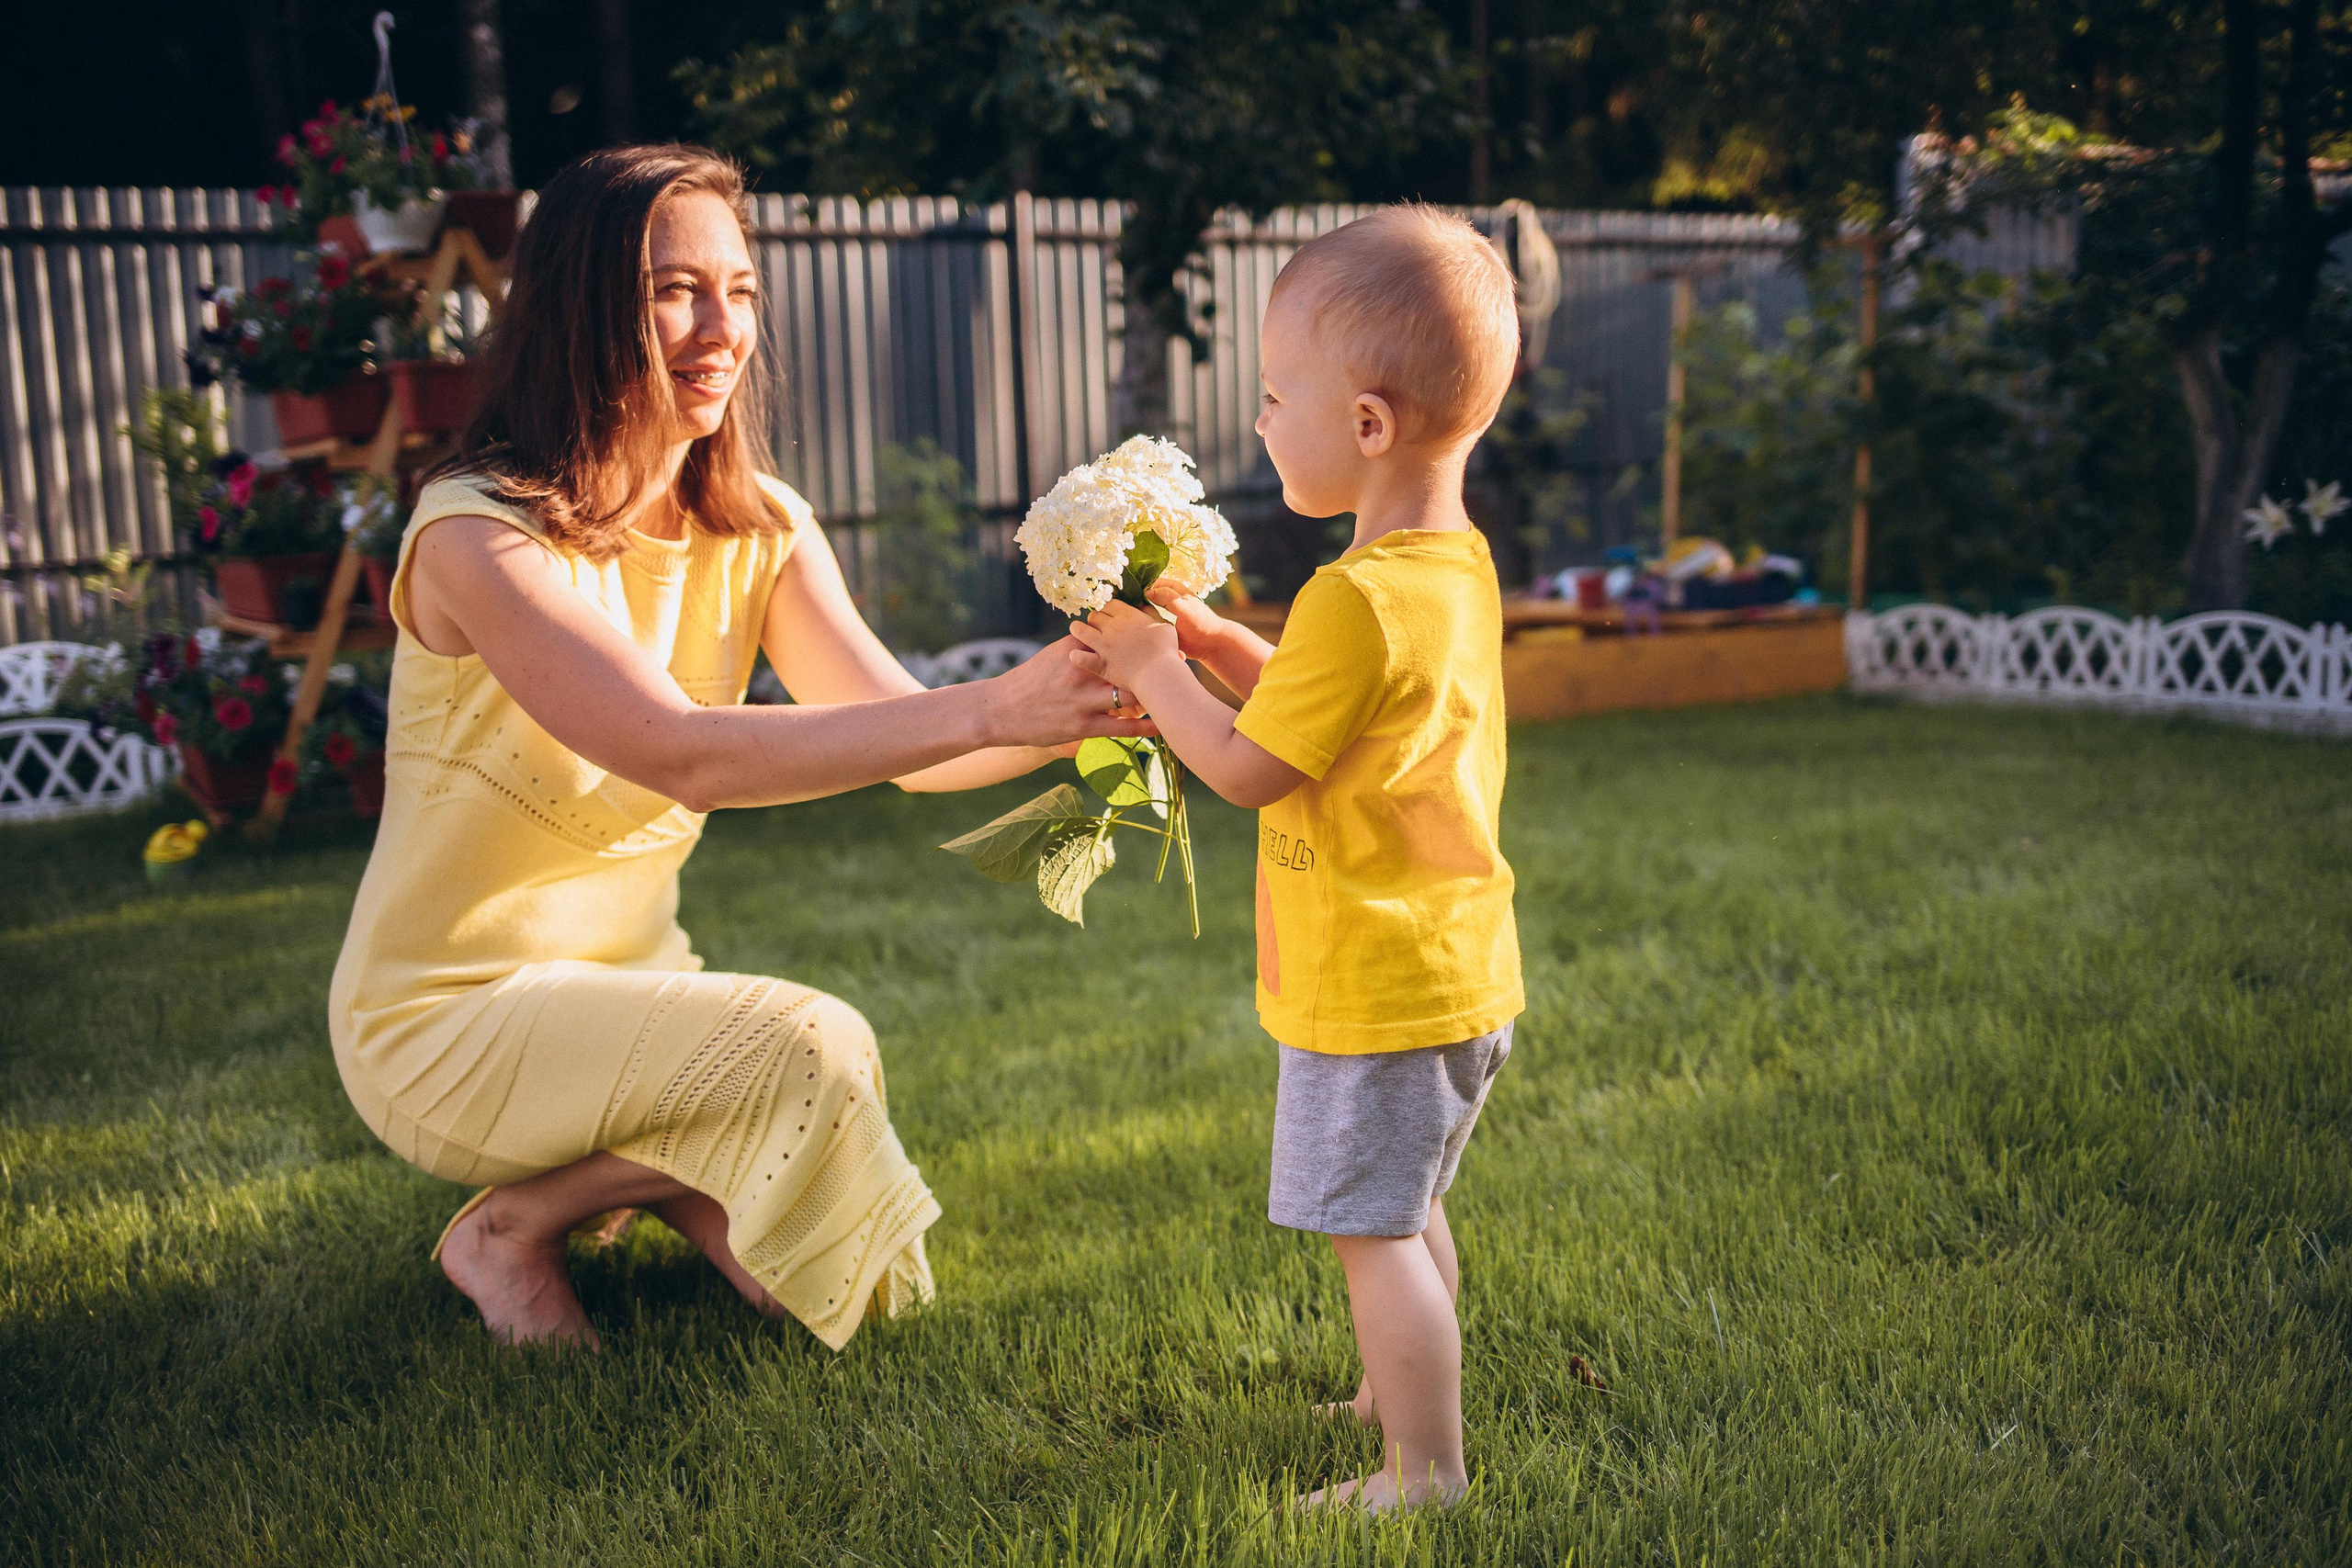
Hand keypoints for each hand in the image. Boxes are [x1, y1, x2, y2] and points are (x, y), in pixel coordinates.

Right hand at [982, 636, 1157, 749]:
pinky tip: (1162, 725)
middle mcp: (1082, 671)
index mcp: (1075, 649)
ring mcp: (1083, 700)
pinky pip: (1121, 727)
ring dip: (1152, 695)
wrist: (1000, 710)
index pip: (1115, 639)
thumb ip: (1083, 646)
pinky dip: (1144, 727)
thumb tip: (1108, 635)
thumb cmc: (1030, 681)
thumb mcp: (1054, 655)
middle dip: (1153, 665)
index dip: (1141, 639)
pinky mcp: (1082, 726)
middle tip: (1179, 662)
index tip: (1162, 638)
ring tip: (1173, 693)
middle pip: (1128, 666)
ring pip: (1128, 696)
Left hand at [1068, 600, 1182, 692]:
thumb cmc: (1166, 650)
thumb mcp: (1163, 625)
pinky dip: (1076, 656)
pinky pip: (1079, 657)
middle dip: (1095, 620)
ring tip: (1079, 633)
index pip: (1109, 604)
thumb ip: (1151, 613)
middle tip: (1098, 627)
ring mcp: (1104, 645)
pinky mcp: (1100, 664)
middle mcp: (1112, 627)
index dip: (1108, 610)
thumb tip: (1143, 604)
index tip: (1110, 616)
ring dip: (1078, 630)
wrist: (1159, 674)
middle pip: (1093, 615)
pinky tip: (1077, 655)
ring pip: (1079, 630)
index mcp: (1128, 616)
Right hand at [1147, 579, 1231, 661]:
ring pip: (1144, 614)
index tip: (1135, 600)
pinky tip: (1147, 634)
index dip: (1141, 590)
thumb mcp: (1182, 605)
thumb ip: (1165, 596)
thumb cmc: (1198, 621)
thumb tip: (1146, 592)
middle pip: (1143, 599)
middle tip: (1139, 616)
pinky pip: (1149, 626)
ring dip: (1143, 619)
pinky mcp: (1161, 627)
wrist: (1208, 643)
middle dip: (1140, 606)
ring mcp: (1161, 613)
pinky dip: (1147, 629)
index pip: (1149, 584)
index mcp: (1170, 588)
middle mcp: (1164, 599)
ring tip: (1145, 626)